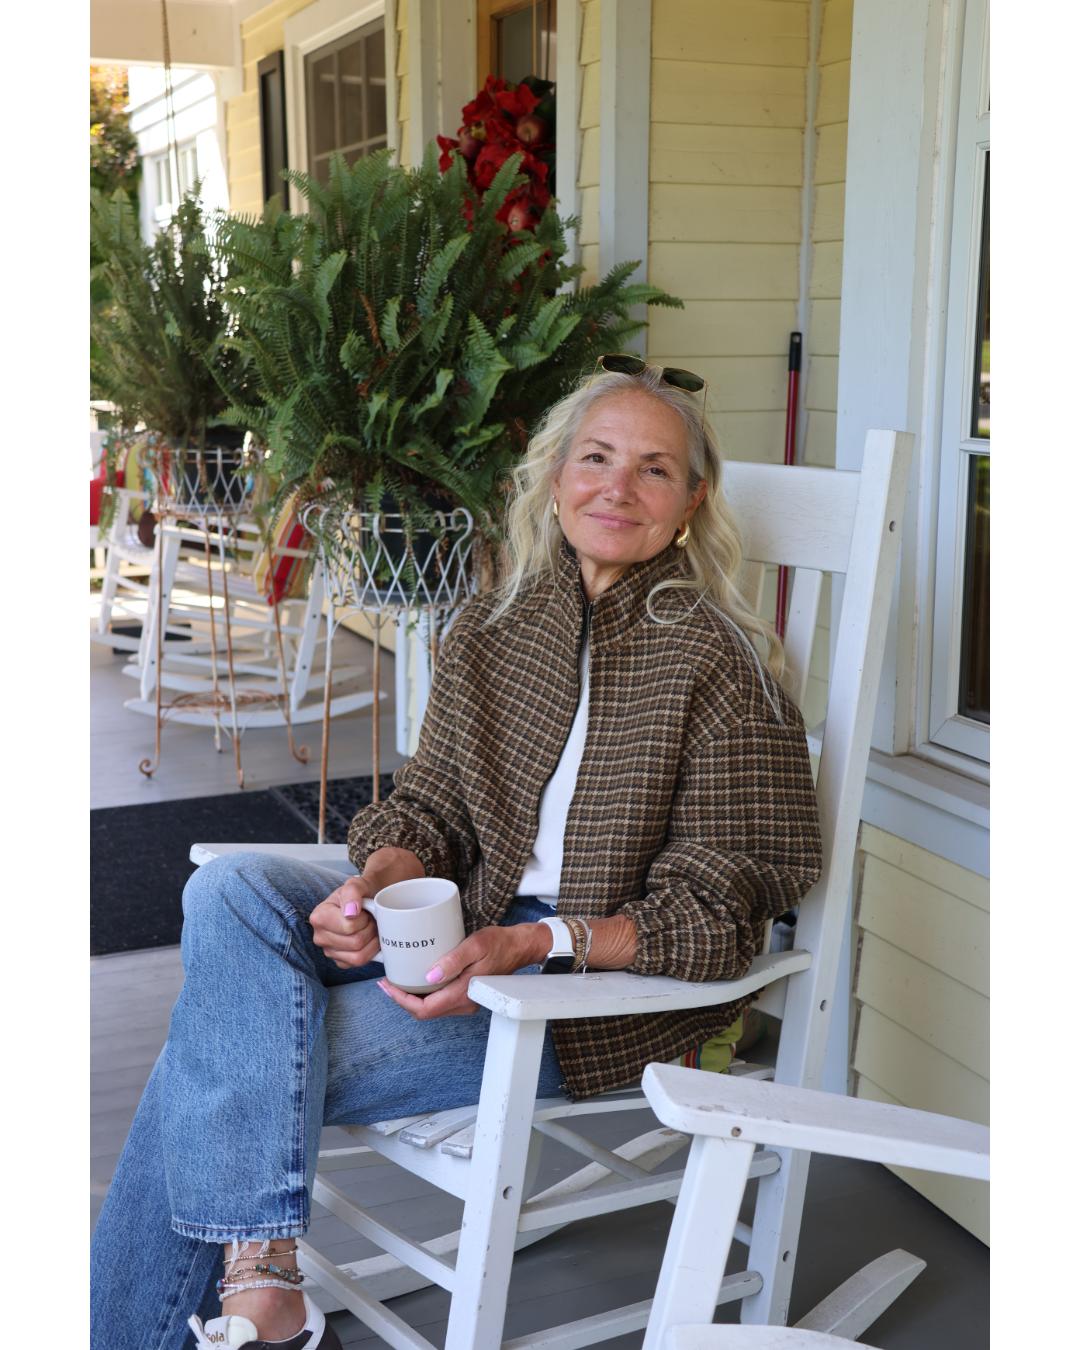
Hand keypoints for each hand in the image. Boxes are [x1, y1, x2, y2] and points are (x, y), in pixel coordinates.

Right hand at [310, 874, 380, 968]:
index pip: (349, 926)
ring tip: (370, 928)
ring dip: (372, 941)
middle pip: (356, 943)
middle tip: (370, 919)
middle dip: (369, 929)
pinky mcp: (340, 962)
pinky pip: (360, 963)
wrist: (366, 902)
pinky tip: (368, 939)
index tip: (363, 910)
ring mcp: (329, 952)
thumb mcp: (356, 884)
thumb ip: (352, 891)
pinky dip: (370, 952)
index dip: (363, 918)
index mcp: (319, 917)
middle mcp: (320, 937)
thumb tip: (350, 912)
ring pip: (359, 957)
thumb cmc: (359, 894)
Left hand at [377, 923, 546, 1019]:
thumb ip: (453, 961)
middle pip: (425, 1012)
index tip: (387, 985)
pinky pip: (440, 1001)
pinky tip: (417, 979)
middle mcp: (464, 1003)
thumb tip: (428, 977)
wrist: (519, 947)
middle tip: (386, 983)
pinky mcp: (467, 996)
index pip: (424, 1009)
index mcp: (463, 994)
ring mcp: (466, 1002)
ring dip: (412, 998)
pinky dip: (424, 994)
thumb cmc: (498, 942)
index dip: (401, 1000)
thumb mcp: (475, 945)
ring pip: (432, 1009)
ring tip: (397, 980)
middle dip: (402, 1000)